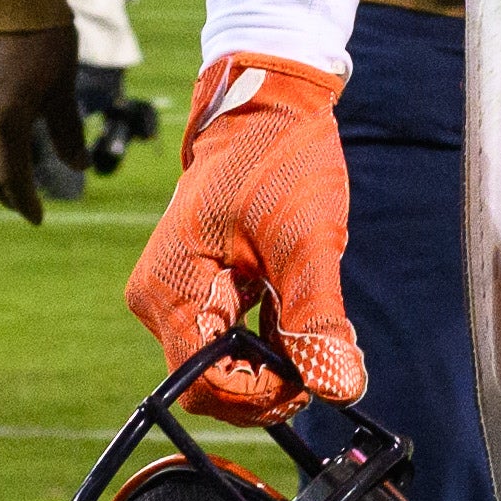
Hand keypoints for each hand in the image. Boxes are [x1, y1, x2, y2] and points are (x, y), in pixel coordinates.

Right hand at [0, 21, 89, 223]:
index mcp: (7, 118)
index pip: (13, 176)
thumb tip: (79, 167)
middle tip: (25, 208)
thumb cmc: (47, 37)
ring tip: (13, 185)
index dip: (25, 201)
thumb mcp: (64, 87)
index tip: (38, 218)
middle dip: (7, 194)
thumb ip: (67, 130)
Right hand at [124, 54, 366, 422]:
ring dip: (268, 363)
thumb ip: (318, 315)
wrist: (268, 104)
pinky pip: (222, 334)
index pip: (203, 382)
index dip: (259, 396)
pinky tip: (296, 320)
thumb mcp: (308, 238)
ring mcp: (172, 290)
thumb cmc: (284, 160)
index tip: (313, 382)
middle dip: (265, 384)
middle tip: (324, 364)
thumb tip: (342, 387)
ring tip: (316, 340)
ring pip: (217, 361)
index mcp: (170, 286)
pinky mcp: (192, 283)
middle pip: (206, 379)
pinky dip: (262, 339)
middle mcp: (158, 296)